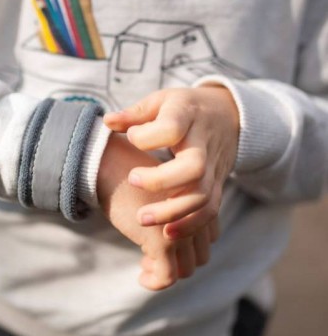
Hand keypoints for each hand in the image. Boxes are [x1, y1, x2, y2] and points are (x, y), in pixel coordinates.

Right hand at [96, 132, 215, 290]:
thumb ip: (173, 204)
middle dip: (179, 262)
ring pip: (185, 269)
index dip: (190, 246)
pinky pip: (167, 277)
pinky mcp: (163, 242)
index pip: (209, 237)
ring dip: (166, 272)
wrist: (113, 165)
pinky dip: (155, 282)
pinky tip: (142, 277)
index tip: (166, 246)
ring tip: (145, 265)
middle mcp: (197, 217)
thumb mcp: (161, 187)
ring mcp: (182, 231)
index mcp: (201, 201)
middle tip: (151, 259)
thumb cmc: (132, 174)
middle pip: (200, 256)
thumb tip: (166, 233)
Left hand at [103, 86, 238, 239]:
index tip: (132, 136)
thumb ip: (134, 114)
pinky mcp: (218, 185)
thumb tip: (107, 121)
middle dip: (161, 181)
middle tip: (132, 181)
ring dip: (172, 212)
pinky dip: (191, 225)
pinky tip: (167, 234)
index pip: (173, 127)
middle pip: (193, 167)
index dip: (149, 136)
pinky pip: (210, 210)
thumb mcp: (161, 102)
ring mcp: (214, 167)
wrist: (228, 116)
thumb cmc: (184, 109)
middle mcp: (204, 144)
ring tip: (141, 219)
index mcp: (187, 117)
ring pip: (202, 195)